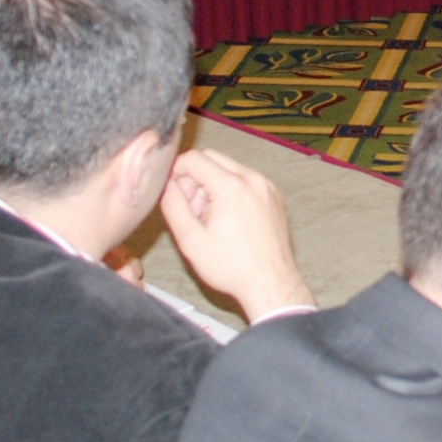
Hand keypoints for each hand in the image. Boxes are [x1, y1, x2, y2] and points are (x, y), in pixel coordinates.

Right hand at [157, 148, 312, 320]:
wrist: (271, 283)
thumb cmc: (233, 267)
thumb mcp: (191, 240)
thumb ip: (174, 206)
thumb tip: (167, 185)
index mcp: (231, 187)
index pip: (194, 158)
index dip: (176, 171)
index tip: (172, 190)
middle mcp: (252, 179)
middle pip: (212, 158)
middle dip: (195, 177)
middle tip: (191, 208)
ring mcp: (266, 186)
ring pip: (229, 168)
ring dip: (213, 184)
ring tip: (210, 217)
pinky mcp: (273, 196)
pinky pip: (245, 180)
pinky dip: (231, 190)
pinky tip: (228, 219)